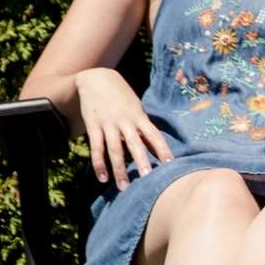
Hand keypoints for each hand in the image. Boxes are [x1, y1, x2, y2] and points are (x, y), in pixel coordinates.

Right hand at [74, 68, 171, 190]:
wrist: (96, 78)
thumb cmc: (121, 95)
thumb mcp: (135, 106)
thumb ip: (143, 124)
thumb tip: (153, 144)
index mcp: (139, 116)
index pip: (154, 134)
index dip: (162, 149)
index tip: (171, 164)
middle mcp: (125, 120)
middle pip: (135, 144)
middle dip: (141, 161)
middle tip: (147, 178)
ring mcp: (108, 124)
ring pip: (115, 150)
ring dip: (119, 169)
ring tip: (123, 186)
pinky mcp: (93, 126)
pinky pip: (96, 148)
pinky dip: (99, 164)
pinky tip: (102, 178)